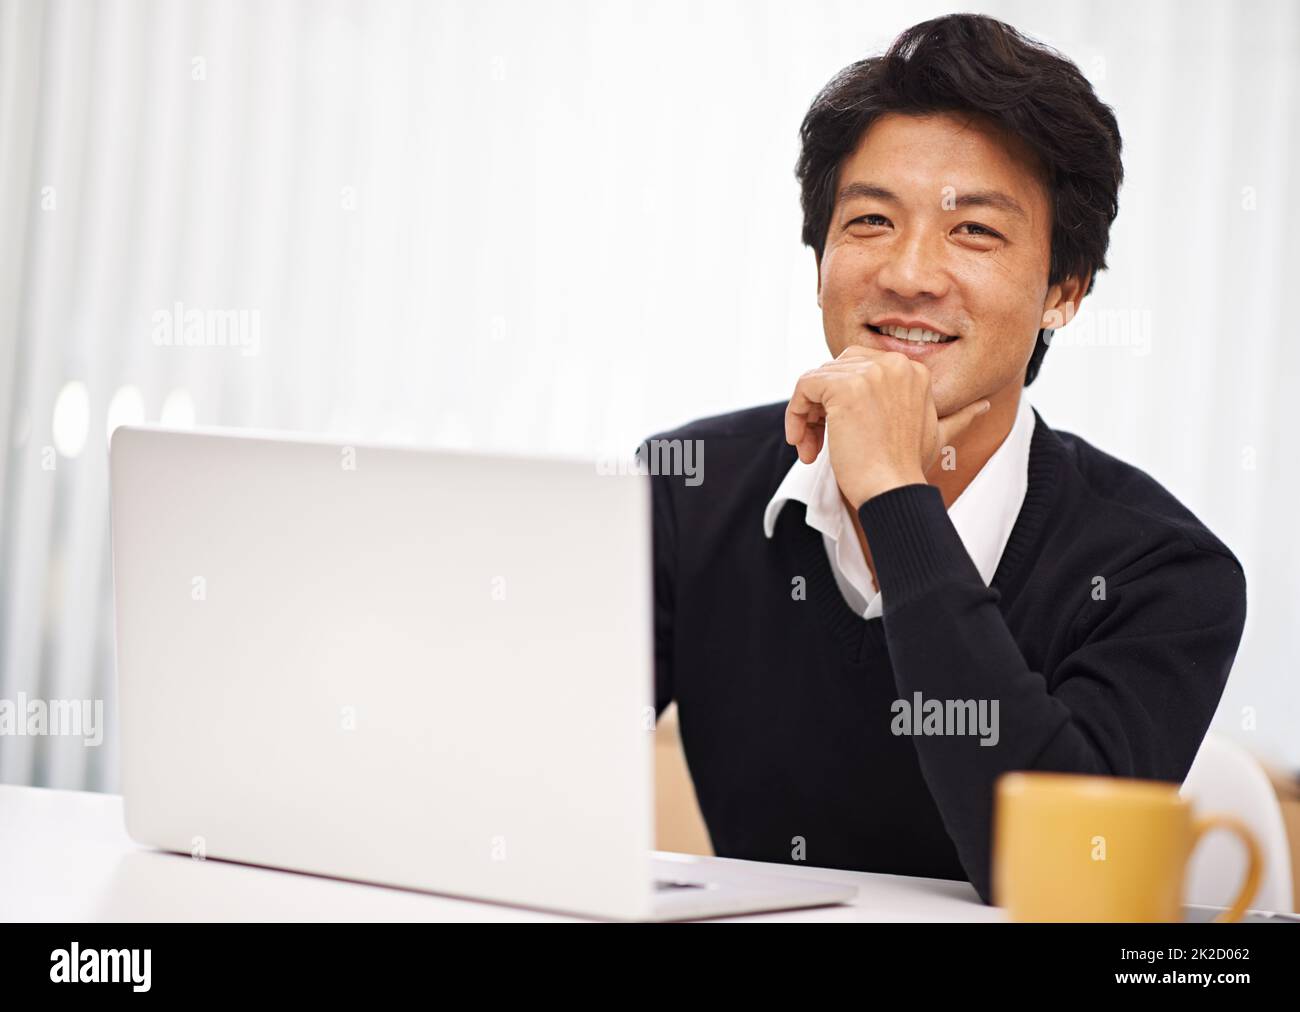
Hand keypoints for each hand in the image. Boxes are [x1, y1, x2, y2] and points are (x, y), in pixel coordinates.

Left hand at [784, 345, 990, 507]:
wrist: (894, 490)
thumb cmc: (908, 469)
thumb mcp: (938, 436)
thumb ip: (959, 417)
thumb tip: (984, 407)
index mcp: (913, 370)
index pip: (859, 367)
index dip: (842, 400)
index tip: (840, 433)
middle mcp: (893, 364)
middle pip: (836, 369)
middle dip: (821, 404)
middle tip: (818, 439)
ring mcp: (869, 372)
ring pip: (816, 379)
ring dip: (806, 415)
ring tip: (811, 448)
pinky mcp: (843, 386)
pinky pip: (803, 387)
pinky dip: (794, 414)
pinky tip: (804, 445)